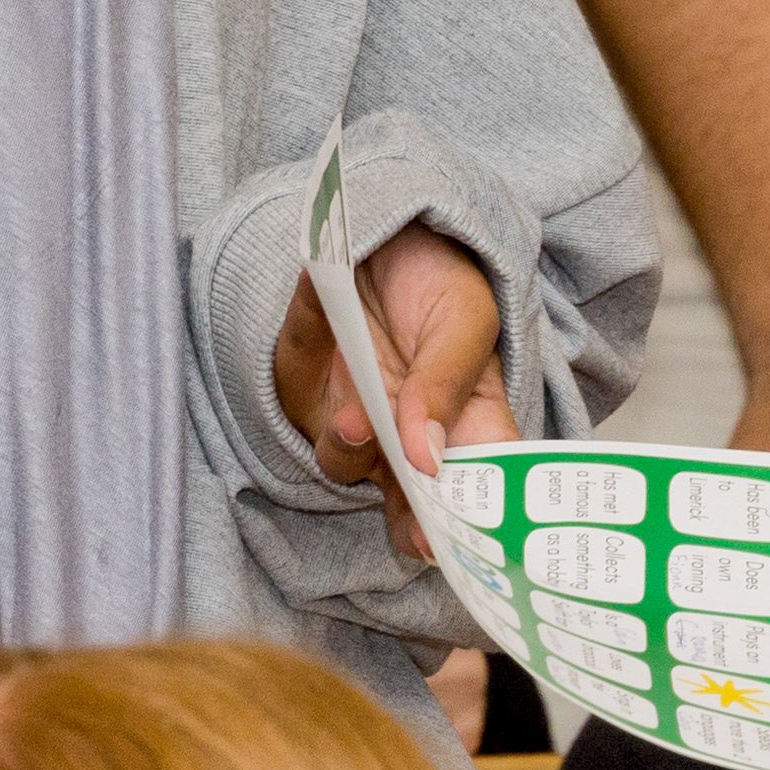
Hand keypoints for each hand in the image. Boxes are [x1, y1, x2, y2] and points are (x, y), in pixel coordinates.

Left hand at [276, 223, 513, 560]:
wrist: (392, 228)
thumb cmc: (443, 283)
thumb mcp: (466, 319)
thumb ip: (447, 383)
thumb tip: (429, 457)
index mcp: (466, 429)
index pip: (472, 497)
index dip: (465, 531)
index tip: (452, 542)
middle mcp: (404, 441)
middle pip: (406, 507)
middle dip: (408, 525)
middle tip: (416, 532)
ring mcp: (349, 418)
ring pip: (340, 460)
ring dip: (349, 445)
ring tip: (358, 418)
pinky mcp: (300, 381)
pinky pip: (297, 364)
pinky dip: (307, 330)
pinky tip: (317, 291)